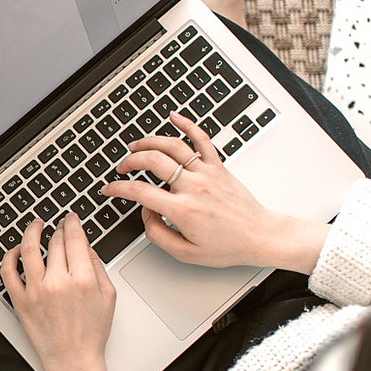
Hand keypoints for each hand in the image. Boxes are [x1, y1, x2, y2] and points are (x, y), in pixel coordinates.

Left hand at [2, 213, 119, 370]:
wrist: (73, 361)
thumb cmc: (91, 333)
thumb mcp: (108, 296)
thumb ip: (97, 266)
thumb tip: (86, 246)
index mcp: (82, 279)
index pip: (74, 238)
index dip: (72, 223)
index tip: (71, 218)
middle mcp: (57, 282)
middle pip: (55, 242)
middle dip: (58, 228)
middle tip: (59, 225)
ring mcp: (36, 291)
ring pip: (29, 249)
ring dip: (31, 231)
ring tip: (35, 225)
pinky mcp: (20, 301)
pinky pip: (8, 272)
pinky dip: (10, 256)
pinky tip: (17, 250)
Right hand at [102, 113, 329, 272]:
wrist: (261, 236)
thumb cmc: (228, 246)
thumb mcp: (186, 253)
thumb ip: (158, 234)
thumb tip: (146, 214)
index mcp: (183, 210)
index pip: (140, 192)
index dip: (118, 189)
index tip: (109, 189)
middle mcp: (194, 187)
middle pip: (153, 161)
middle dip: (130, 162)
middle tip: (122, 168)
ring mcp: (207, 173)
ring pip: (173, 146)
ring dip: (149, 142)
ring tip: (136, 146)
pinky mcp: (218, 166)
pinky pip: (201, 139)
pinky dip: (187, 124)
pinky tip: (174, 117)